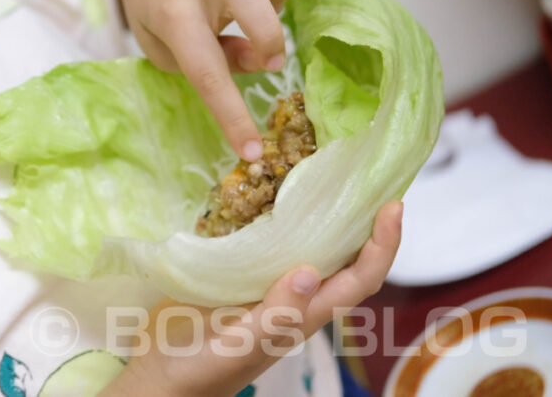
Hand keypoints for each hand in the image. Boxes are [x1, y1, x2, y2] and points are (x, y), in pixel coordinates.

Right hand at [98, 201, 402, 396]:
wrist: (159, 381)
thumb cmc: (199, 371)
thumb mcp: (239, 345)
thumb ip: (276, 314)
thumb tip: (310, 271)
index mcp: (301, 315)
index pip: (359, 280)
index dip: (382, 246)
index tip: (392, 207)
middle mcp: (291, 297)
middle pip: (343, 260)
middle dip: (362, 222)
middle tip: (365, 179)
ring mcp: (264, 287)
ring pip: (307, 248)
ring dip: (322, 216)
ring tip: (323, 176)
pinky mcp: (235, 277)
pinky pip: (265, 243)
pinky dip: (272, 216)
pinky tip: (262, 191)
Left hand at [113, 0, 319, 159]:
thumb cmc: (158, 4)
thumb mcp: (163, 46)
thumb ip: (204, 60)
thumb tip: (260, 62)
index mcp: (173, 14)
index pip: (204, 70)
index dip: (230, 114)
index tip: (253, 151)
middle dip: (266, 32)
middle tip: (267, 56)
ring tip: (272, 6)